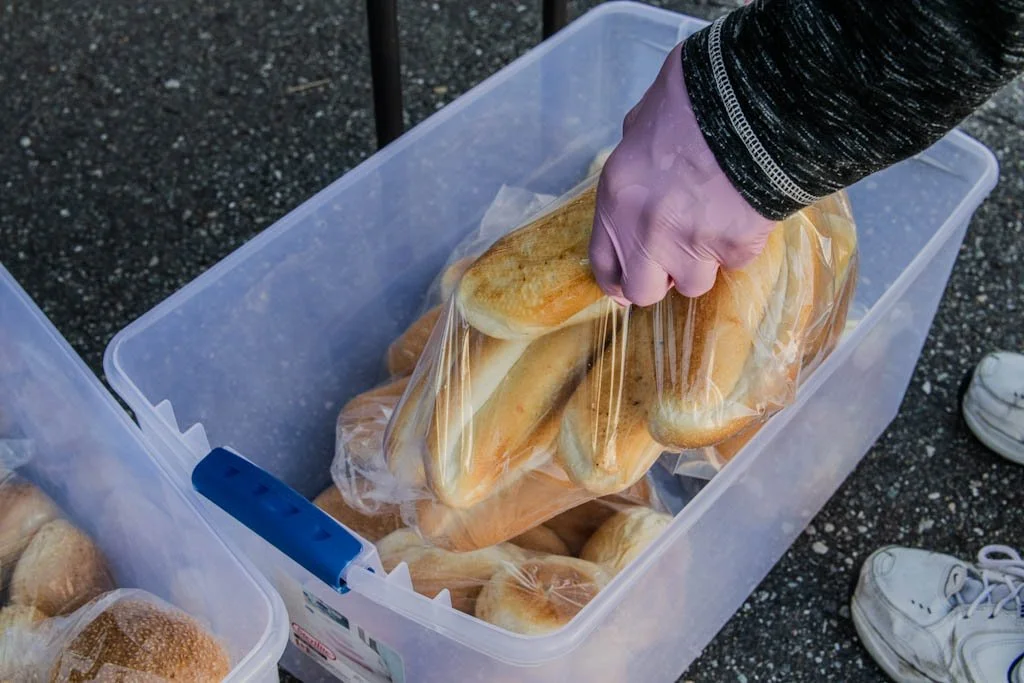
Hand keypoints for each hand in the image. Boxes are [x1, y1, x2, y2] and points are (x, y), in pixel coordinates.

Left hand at [589, 43, 774, 305]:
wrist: (753, 101)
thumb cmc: (696, 99)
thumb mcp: (643, 123)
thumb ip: (635, 161)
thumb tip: (641, 171)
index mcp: (617, 200)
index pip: (604, 264)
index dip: (618, 279)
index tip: (628, 284)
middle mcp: (645, 232)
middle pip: (643, 291)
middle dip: (660, 279)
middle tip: (677, 257)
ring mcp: (690, 246)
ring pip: (692, 284)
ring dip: (703, 262)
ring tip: (717, 223)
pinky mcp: (734, 248)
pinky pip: (734, 261)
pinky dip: (740, 243)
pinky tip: (745, 210)